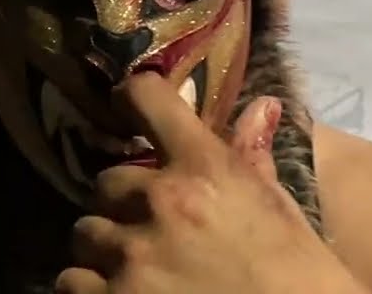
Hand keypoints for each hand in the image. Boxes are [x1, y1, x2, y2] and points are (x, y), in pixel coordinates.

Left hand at [55, 74, 367, 293]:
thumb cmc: (300, 276)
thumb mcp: (282, 212)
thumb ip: (253, 160)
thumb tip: (261, 107)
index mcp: (205, 167)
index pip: (145, 98)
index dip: (131, 98)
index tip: (126, 105)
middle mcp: (159, 201)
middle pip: (106, 182)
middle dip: (124, 204)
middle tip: (148, 228)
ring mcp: (131, 256)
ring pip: (84, 233)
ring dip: (104, 249)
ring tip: (134, 268)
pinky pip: (71, 282)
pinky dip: (90, 288)